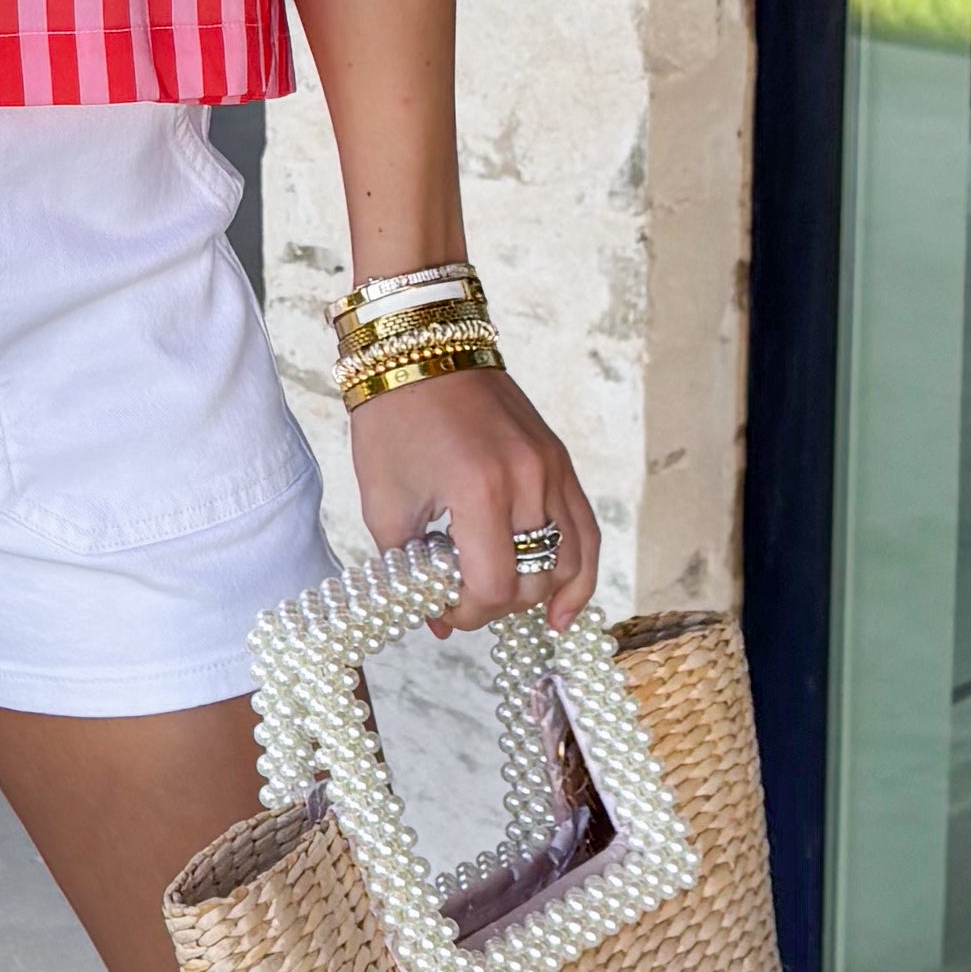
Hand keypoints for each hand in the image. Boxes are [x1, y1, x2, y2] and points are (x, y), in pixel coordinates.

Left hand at [344, 364, 598, 630]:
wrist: (419, 350)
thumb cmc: (393, 420)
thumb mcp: (384, 502)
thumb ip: (410, 568)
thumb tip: (438, 621)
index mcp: (479, 490)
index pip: (494, 587)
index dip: (466, 614)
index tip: (440, 609)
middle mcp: (527, 480)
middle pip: (534, 581)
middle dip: (495, 605)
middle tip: (461, 598)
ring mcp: (551, 468)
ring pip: (569, 561)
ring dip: (538, 594)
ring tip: (514, 610)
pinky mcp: (560, 460)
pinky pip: (586, 529)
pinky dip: (579, 572)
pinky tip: (563, 607)